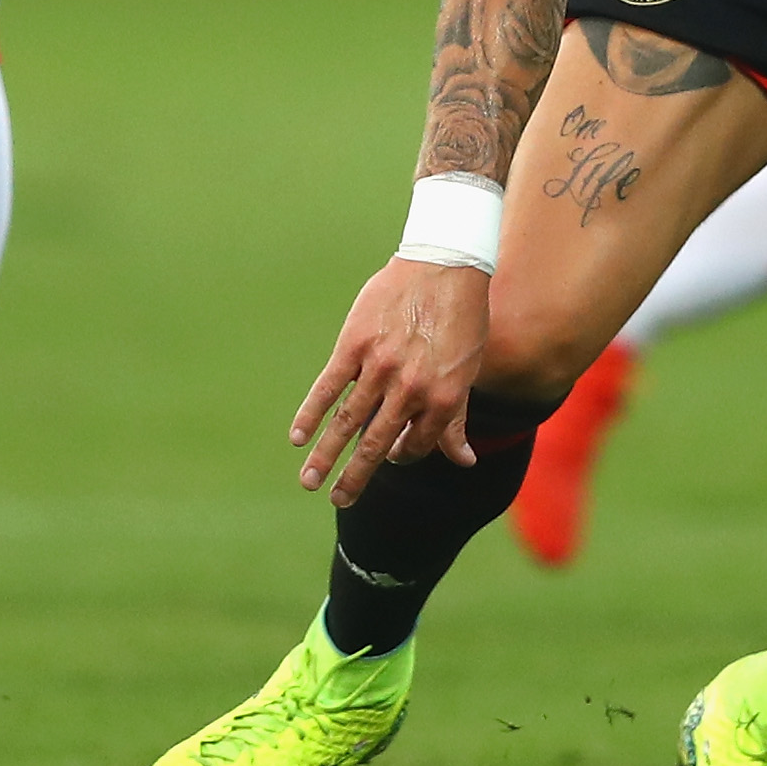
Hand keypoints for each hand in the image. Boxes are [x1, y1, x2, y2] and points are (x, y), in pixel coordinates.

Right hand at [290, 254, 487, 507]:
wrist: (444, 263)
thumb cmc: (462, 317)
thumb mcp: (468, 371)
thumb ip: (457, 418)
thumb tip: (465, 461)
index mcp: (442, 398)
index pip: (414, 446)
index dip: (401, 456)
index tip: (387, 456)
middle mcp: (410, 388)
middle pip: (376, 444)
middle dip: (355, 478)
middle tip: (338, 502)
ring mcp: (380, 367)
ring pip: (347, 422)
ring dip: (325, 456)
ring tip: (309, 481)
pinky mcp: (355, 344)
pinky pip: (328, 387)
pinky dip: (311, 414)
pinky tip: (298, 437)